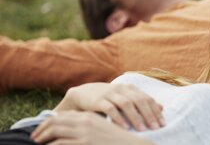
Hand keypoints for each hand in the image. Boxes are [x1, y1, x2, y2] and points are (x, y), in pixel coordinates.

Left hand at [31, 111, 154, 144]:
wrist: (129, 144)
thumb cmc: (114, 139)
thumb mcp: (100, 127)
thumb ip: (87, 124)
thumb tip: (70, 128)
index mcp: (88, 116)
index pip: (62, 116)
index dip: (48, 122)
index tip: (40, 129)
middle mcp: (84, 121)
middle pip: (56, 121)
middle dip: (41, 129)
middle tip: (33, 137)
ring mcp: (84, 132)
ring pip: (55, 131)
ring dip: (42, 137)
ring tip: (36, 143)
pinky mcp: (85, 142)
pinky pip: (61, 143)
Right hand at [55, 82, 164, 130]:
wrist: (82, 94)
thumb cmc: (108, 99)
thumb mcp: (126, 98)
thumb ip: (142, 102)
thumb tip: (162, 107)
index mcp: (130, 88)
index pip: (147, 99)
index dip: (155, 111)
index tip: (163, 123)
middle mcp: (122, 89)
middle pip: (139, 100)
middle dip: (149, 114)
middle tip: (156, 128)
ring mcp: (110, 93)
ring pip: (126, 104)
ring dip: (136, 117)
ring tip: (143, 129)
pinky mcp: (98, 100)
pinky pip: (110, 109)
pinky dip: (118, 118)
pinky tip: (124, 127)